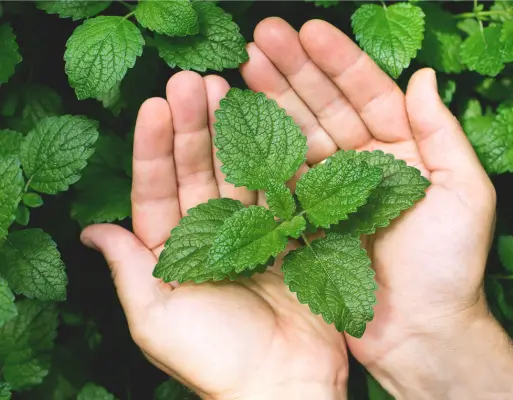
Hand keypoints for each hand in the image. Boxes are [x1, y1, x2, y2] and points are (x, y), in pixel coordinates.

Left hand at [80, 72, 347, 398]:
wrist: (284, 380)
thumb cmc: (216, 359)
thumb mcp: (156, 319)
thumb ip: (128, 269)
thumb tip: (92, 231)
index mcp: (171, 254)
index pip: (155, 190)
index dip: (153, 148)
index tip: (155, 105)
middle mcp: (209, 237)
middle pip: (195, 172)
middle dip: (191, 127)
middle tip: (193, 81)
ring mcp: (250, 233)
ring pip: (235, 173)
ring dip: (229, 132)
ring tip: (225, 86)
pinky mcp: (287, 235)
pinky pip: (277, 189)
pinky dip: (273, 157)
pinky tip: (267, 122)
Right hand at [240, 18, 512, 398]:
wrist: (420, 329)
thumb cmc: (449, 265)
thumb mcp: (464, 192)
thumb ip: (442, 131)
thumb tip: (424, 75)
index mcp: (404, 151)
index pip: (368, 93)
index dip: (339, 61)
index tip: (308, 31)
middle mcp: (365, 164)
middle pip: (327, 106)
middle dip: (295, 70)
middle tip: (262, 37)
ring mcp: (334, 191)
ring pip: (301, 134)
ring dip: (274, 99)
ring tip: (244, 65)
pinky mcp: (310, 219)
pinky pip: (285, 177)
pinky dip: (264, 149)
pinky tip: (242, 120)